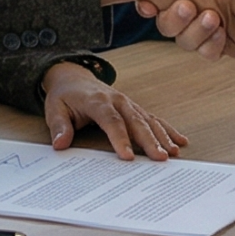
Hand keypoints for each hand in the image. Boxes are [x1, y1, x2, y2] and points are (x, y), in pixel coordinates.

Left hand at [39, 62, 186, 161]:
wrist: (73, 77)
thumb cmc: (64, 97)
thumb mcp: (54, 109)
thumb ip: (59, 127)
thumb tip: (60, 144)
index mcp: (97, 101)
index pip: (111, 121)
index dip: (120, 139)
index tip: (127, 157)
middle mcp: (117, 100)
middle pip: (135, 121)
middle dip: (149, 140)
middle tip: (160, 158)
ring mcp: (128, 103)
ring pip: (148, 120)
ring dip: (162, 136)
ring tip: (173, 153)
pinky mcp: (134, 108)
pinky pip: (153, 118)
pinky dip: (167, 129)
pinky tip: (180, 141)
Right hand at [152, 0, 234, 57]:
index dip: (153, 4)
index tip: (150, 2)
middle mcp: (206, 2)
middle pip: (173, 26)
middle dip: (174, 21)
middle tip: (186, 7)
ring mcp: (222, 21)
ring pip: (192, 42)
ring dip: (196, 35)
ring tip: (210, 17)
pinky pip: (217, 51)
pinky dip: (217, 46)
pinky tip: (221, 30)